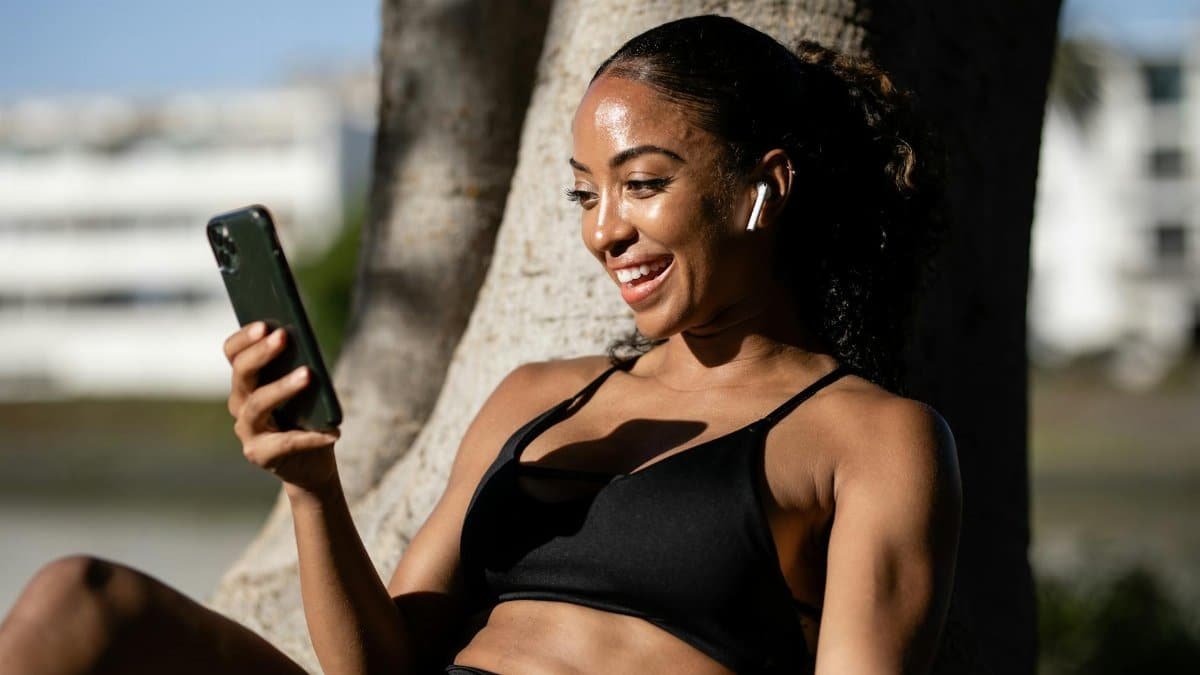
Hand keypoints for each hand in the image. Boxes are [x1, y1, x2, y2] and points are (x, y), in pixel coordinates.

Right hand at [224, 322, 341, 497]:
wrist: (310, 464)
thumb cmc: (308, 417)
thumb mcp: (306, 388)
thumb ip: (300, 367)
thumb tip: (307, 346)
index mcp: (247, 381)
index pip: (233, 353)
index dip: (244, 338)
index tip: (264, 323)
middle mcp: (240, 403)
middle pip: (242, 374)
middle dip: (261, 353)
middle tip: (282, 336)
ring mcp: (247, 430)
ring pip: (257, 404)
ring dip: (282, 387)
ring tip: (307, 374)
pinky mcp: (260, 454)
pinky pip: (285, 442)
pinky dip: (311, 437)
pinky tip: (333, 433)